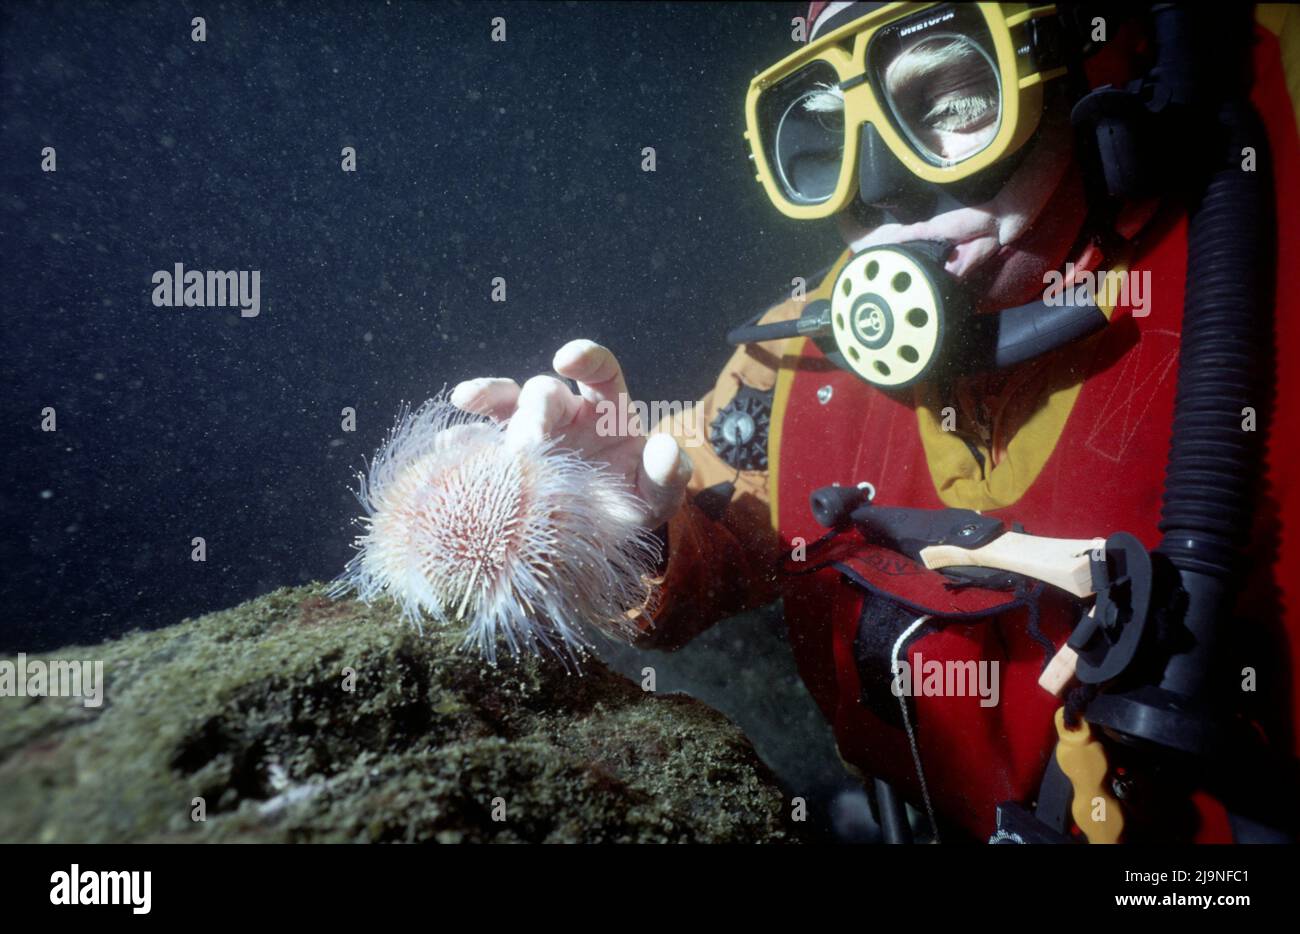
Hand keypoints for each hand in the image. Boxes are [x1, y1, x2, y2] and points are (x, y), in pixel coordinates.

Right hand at [449, 339, 692, 530]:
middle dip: (534, 412)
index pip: (599, 369)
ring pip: (505, 401)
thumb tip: (665, 448)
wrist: (597, 538)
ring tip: (466, 399)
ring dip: (488, 397)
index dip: (585, 356)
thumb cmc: (630, 505)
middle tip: (526, 447)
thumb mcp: (656, 498)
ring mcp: (529, 430)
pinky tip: (449, 448)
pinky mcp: (502, 457)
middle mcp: (565, 412)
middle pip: (544, 392)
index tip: (569, 358)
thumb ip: (668, 476)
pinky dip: (463, 441)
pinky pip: (478, 440)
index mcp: (606, 410)